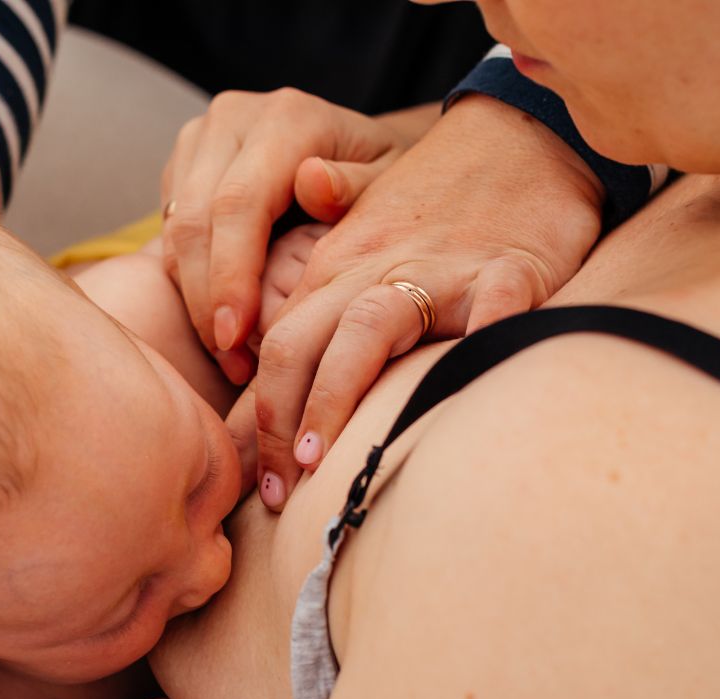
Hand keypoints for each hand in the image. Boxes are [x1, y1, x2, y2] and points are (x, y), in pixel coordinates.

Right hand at [161, 89, 432, 381]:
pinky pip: (169, 237)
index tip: (236, 336)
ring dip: (194, 303)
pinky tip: (220, 330)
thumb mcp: (389, 185)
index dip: (231, 275)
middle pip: (195, 221)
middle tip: (232, 362)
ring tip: (230, 358)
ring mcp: (200, 140)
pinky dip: (189, 288)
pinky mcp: (181, 168)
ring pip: (174, 233)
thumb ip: (356, 187)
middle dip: (207, 301)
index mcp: (287, 118)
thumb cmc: (382, 182)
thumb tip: (312, 182)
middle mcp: (233, 118)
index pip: (240, 203)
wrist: (357, 154)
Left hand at [246, 94, 605, 509]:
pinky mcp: (508, 269)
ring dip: (335, 396)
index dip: (258, 416)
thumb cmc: (439, 204)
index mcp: (335, 269)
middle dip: (279, 423)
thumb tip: (245, 342)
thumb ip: (313, 293)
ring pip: (366, 329)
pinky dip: (471, 350)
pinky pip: (488, 311)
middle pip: (300, 343)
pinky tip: (455, 400)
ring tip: (321, 463)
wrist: (523, 133)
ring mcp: (440, 269)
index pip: (275, 346)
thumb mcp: (363, 241)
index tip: (258, 479)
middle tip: (279, 495)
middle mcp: (373, 270)